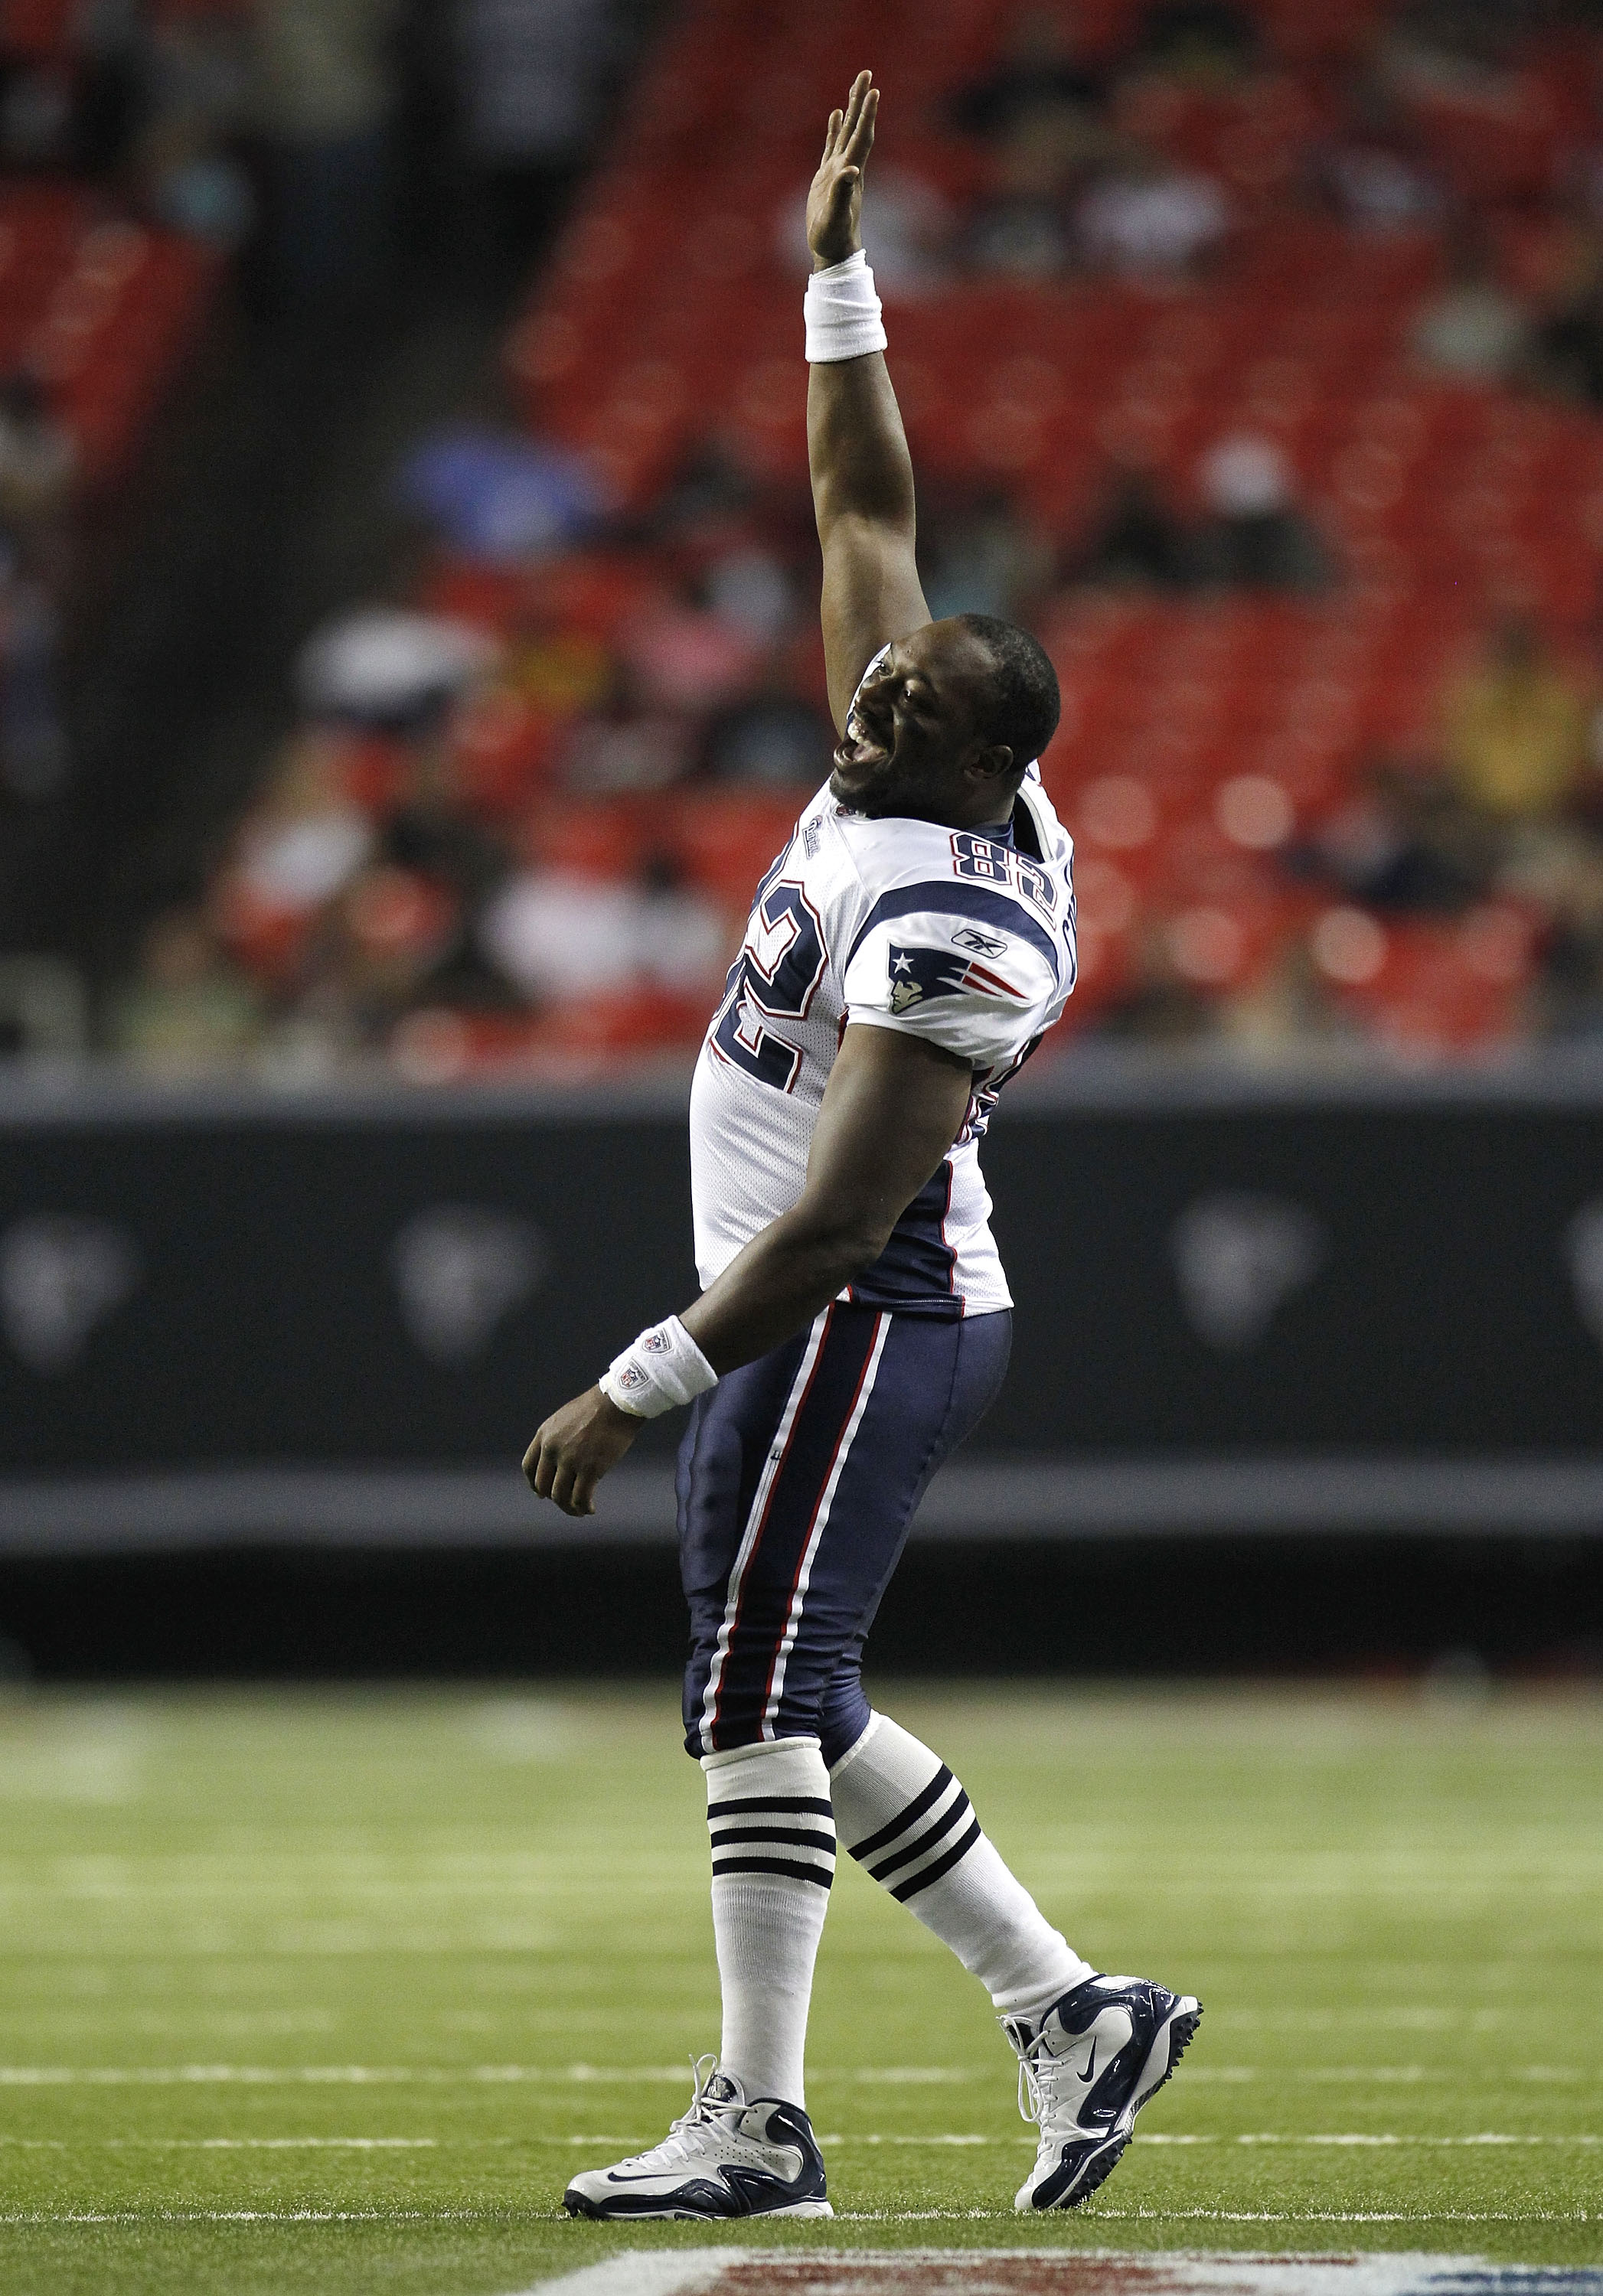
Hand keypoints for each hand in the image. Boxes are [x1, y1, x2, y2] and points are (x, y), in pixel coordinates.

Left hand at [522, 1385, 639, 1516]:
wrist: (617, 1403)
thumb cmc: (598, 1408)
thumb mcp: (566, 1418)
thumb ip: (558, 1439)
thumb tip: (561, 1462)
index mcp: (544, 1435)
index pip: (529, 1467)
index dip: (534, 1484)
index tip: (542, 1494)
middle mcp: (552, 1449)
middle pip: (543, 1485)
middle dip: (554, 1498)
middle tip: (567, 1503)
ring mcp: (570, 1460)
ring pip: (560, 1496)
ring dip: (569, 1508)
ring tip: (580, 1510)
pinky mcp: (589, 1469)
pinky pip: (580, 1498)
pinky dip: (583, 1507)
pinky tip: (590, 1509)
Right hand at [807, 70, 877, 271]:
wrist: (832, 252)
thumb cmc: (834, 237)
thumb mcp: (836, 215)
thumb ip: (842, 192)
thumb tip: (850, 170)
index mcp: (851, 172)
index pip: (862, 136)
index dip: (868, 114)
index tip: (874, 90)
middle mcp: (848, 167)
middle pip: (857, 127)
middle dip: (861, 100)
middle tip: (866, 72)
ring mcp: (838, 170)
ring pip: (846, 132)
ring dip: (852, 109)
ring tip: (856, 86)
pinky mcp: (826, 177)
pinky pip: (832, 146)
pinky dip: (835, 129)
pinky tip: (835, 115)